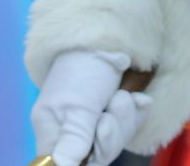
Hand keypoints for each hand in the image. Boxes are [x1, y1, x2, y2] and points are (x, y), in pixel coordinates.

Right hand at [32, 50, 148, 165]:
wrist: (108, 36)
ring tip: (122, 96)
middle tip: (110, 110)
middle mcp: (71, 132)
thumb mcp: (77, 106)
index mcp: (51, 131)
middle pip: (95, 157)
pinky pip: (129, 129)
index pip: (63, 164)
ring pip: (114, 144)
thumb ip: (73, 139)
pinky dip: (136, 114)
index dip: (85, 159)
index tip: (95, 142)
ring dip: (124, 120)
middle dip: (110, 136)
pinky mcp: (113, 114)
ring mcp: (93, 123)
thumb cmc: (84, 68)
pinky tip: (137, 99)